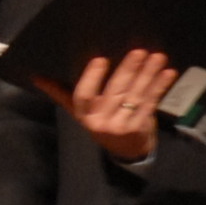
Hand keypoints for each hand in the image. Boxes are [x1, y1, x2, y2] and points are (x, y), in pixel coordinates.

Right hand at [51, 50, 173, 161]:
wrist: (127, 154)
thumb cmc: (103, 124)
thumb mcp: (80, 113)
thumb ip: (62, 93)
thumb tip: (37, 77)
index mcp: (84, 115)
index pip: (83, 95)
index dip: (91, 77)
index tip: (101, 59)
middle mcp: (100, 122)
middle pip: (115, 91)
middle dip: (129, 69)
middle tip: (139, 51)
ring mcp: (121, 126)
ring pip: (135, 95)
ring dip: (148, 74)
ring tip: (157, 57)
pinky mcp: (140, 128)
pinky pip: (150, 104)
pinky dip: (160, 87)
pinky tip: (168, 74)